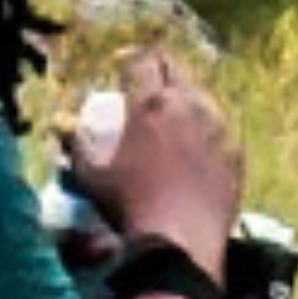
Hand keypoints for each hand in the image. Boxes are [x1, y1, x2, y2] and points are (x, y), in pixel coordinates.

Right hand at [69, 46, 246, 268]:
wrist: (181, 239)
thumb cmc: (130, 205)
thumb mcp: (92, 175)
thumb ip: (77, 144)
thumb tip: (61, 125)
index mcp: (152, 104)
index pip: (143, 61)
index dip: (131, 59)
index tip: (123, 64)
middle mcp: (190, 106)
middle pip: (177, 71)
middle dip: (160, 71)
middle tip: (148, 85)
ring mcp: (219, 128)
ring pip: (203, 96)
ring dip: (186, 97)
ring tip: (173, 113)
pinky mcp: (236, 152)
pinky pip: (222, 127)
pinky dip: (208, 127)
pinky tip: (199, 144)